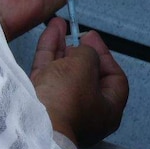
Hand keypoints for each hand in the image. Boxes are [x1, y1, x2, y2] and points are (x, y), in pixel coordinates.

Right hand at [30, 17, 128, 147]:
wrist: (35, 123)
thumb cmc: (68, 98)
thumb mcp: (85, 65)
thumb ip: (88, 53)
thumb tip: (81, 52)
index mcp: (108, 110)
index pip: (114, 79)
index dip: (105, 55)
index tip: (91, 38)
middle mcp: (86, 111)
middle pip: (86, 75)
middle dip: (80, 51)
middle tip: (76, 34)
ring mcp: (62, 107)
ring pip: (64, 71)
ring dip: (63, 47)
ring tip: (59, 25)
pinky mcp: (41, 101)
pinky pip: (48, 73)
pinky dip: (49, 52)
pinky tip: (50, 32)